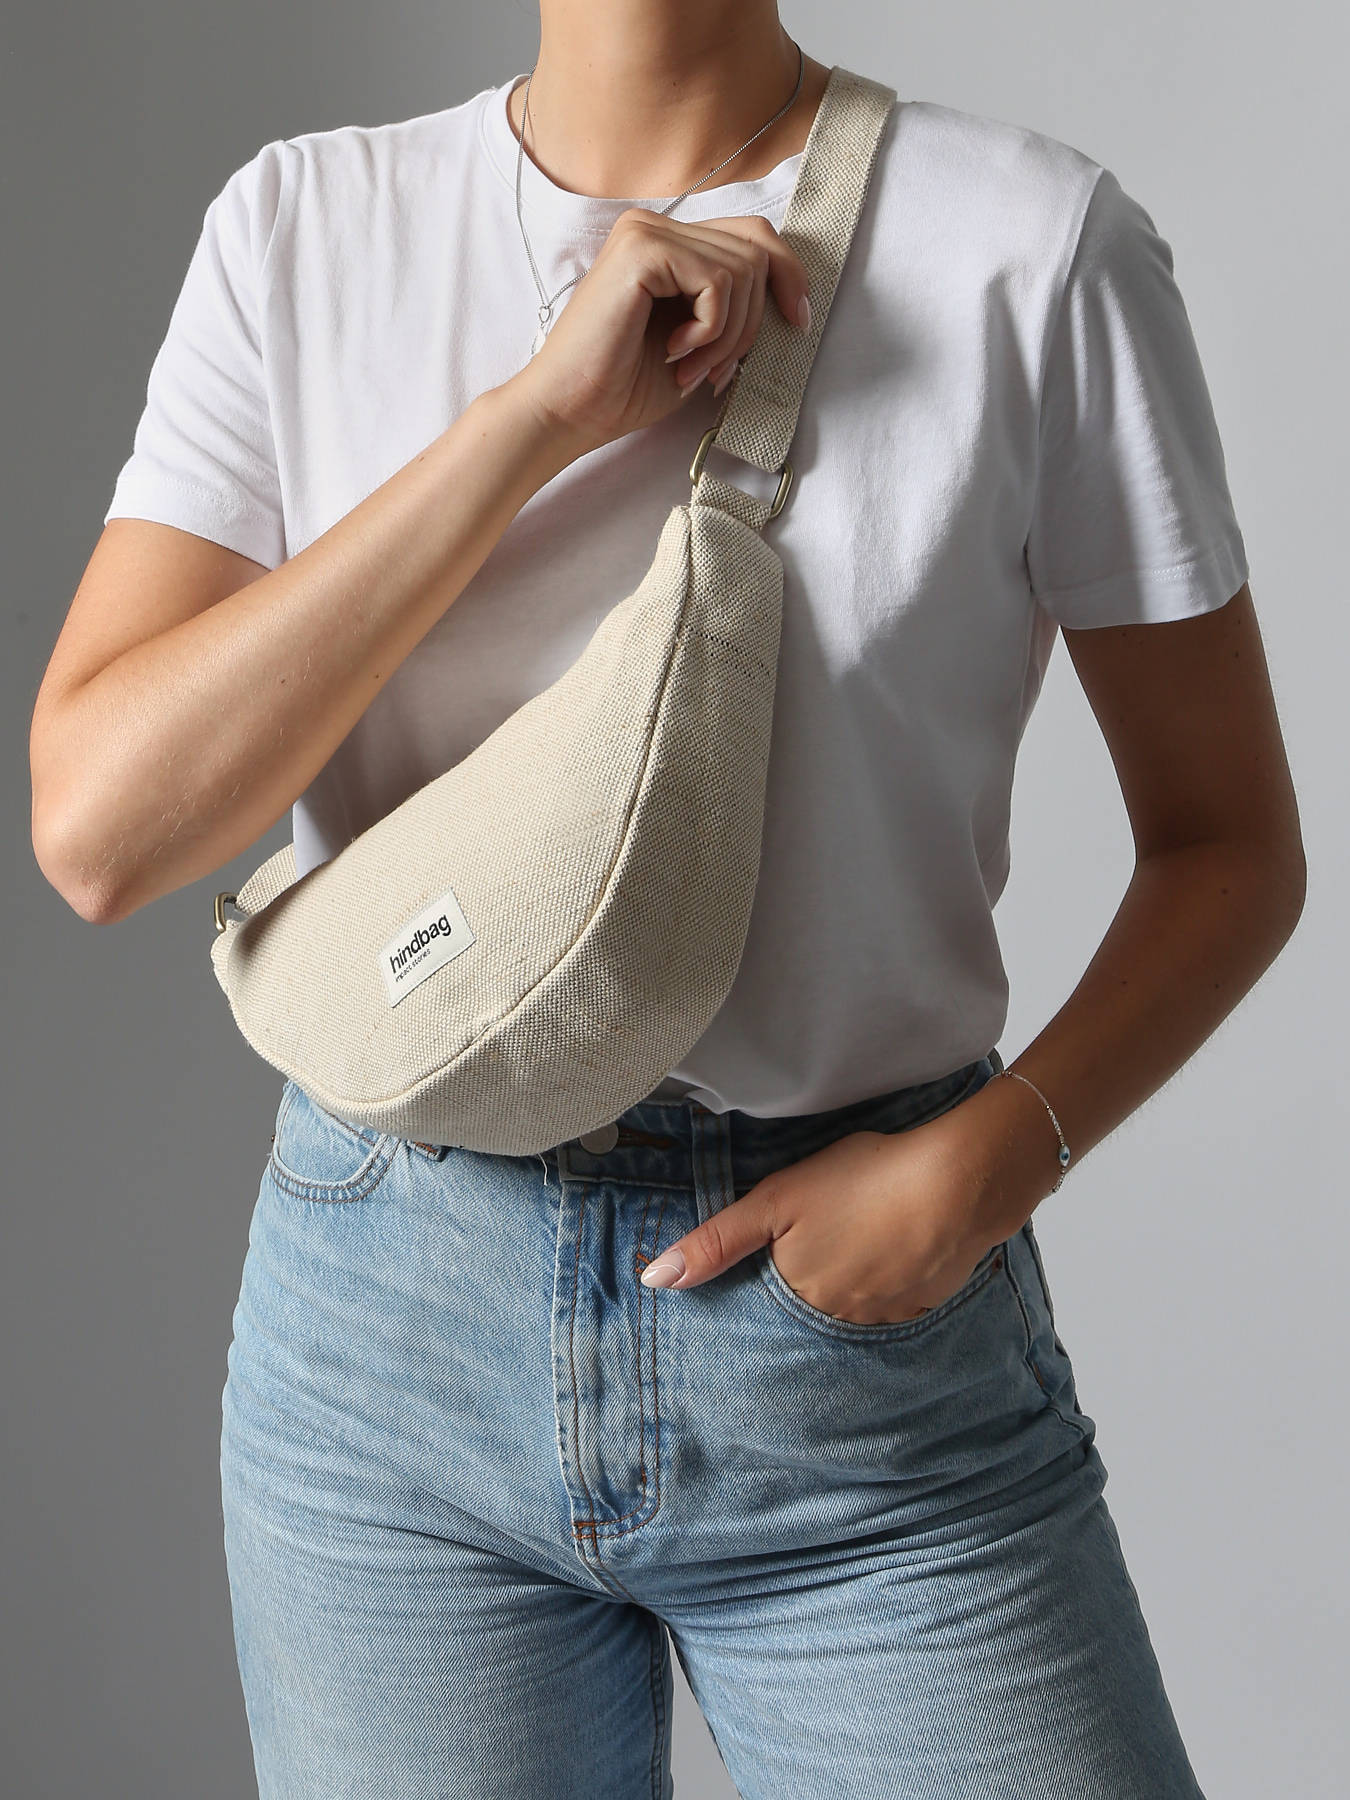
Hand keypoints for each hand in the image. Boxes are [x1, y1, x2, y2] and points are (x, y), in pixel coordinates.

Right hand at [509, 207, 810, 455]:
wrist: (568, 413)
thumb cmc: (623, 388)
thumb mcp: (698, 344)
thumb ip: (731, 309)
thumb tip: (790, 295)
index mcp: (666, 244)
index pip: (753, 235)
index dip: (788, 275)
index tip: (797, 323)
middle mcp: (654, 226)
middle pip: (756, 250)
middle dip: (751, 324)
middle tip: (714, 371)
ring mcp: (645, 231)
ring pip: (743, 268)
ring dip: (728, 335)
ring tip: (691, 368)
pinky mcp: (641, 250)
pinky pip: (718, 280)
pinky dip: (711, 330)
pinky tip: (675, 354)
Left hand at [639, 1117, 1010, 1324]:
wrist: (959, 1183)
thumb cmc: (864, 1181)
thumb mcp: (776, 1199)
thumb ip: (716, 1242)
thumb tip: (655, 1281)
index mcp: (798, 1295)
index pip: (763, 1306)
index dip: (764, 1280)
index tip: (774, 1256)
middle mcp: (838, 1320)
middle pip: (807, 1309)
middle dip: (806, 1284)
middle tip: (825, 1239)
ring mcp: (885, 1317)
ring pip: (850, 1309)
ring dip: (847, 1284)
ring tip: (857, 1240)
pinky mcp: (924, 1306)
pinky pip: (892, 1305)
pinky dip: (886, 1282)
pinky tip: (893, 1249)